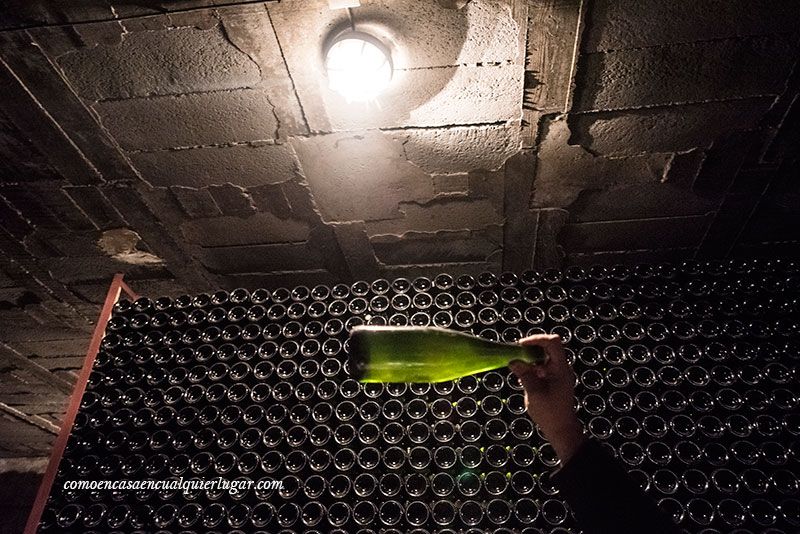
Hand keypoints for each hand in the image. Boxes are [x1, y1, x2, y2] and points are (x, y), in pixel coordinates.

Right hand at [509, 334, 585, 462]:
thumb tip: (513, 361)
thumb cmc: (550, 413)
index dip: (537, 339)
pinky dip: (532, 368)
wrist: (562, 429)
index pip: (553, 342)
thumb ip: (524, 375)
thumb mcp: (534, 393)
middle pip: (548, 347)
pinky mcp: (554, 380)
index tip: (521, 345)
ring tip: (519, 368)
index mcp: (561, 368)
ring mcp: (559, 373)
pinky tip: (524, 379)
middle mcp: (562, 368)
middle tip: (516, 356)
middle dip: (531, 349)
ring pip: (544, 357)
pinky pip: (543, 367)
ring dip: (530, 359)